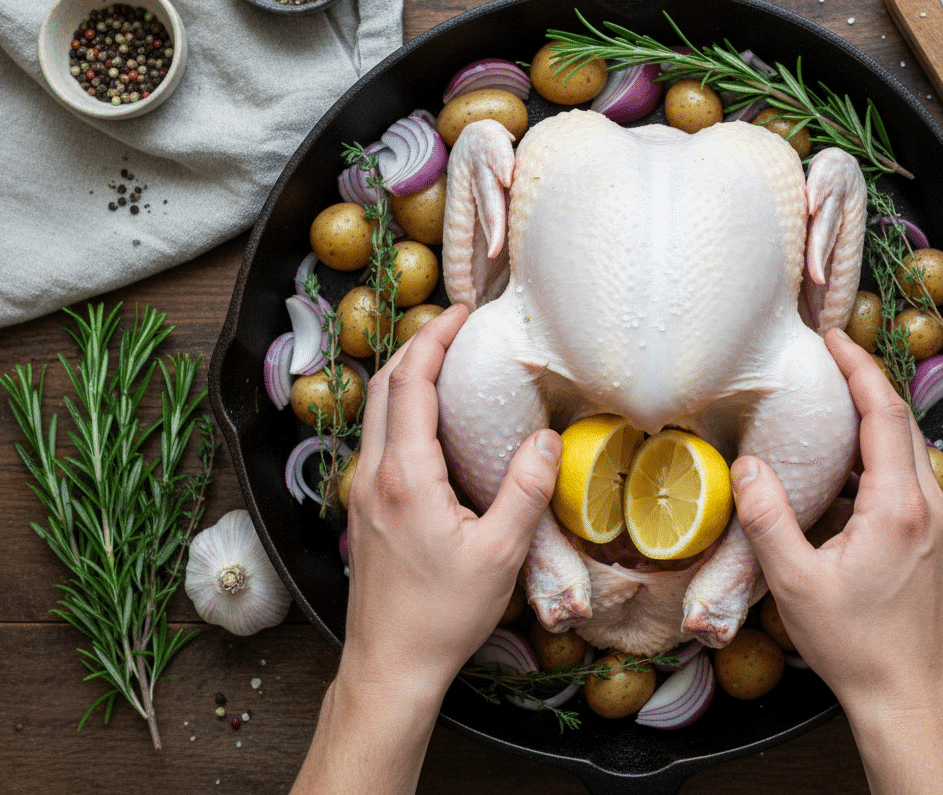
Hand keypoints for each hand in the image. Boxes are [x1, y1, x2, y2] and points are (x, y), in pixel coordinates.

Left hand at [293, 305, 559, 794]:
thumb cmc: (444, 614)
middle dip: (415, 346)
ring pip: (374, 412)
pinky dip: (400, 409)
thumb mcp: (500, 553)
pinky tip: (430, 422)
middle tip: (454, 327)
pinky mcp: (363, 510)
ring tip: (444, 362)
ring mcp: (362, 492)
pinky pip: (377, 439)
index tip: (461, 313)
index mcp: (405, 476)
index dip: (434, 339)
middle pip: (382, 385)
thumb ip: (525, 490)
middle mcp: (373, 474)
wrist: (390, 663)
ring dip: (404, 376)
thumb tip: (547, 440)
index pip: (410, 383)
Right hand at [732, 329, 942, 794]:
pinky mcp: (935, 541)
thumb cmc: (856, 646)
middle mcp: (928, 507)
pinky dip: (880, 456)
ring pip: (910, 450)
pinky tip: (846, 472)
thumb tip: (747, 467)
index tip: (833, 340)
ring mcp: (938, 524)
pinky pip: (910, 478)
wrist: (908, 695)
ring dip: (875, 420)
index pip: (885, 414)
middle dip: (867, 383)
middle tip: (829, 361)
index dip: (859, 369)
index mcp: (898, 507)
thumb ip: (768, 519)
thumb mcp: (795, 583)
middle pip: (903, 423)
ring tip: (832, 408)